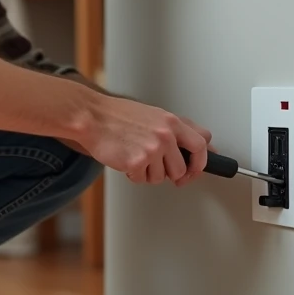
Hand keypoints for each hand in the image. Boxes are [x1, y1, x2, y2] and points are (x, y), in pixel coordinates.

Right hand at [76, 95, 212, 186]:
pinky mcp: (137, 162)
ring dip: (148, 173)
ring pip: (161, 177)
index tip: (196, 169)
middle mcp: (165, 135)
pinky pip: (142, 179)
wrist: (91, 117)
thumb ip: (176, 129)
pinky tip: (125, 159)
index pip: (201, 145)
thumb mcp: (153, 115)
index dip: (201, 162)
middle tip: (158, 168)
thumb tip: (202, 143)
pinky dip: (133, 174)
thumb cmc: (117, 116)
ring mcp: (152, 149)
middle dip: (170, 173)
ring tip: (135, 156)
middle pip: (182, 169)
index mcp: (171, 122)